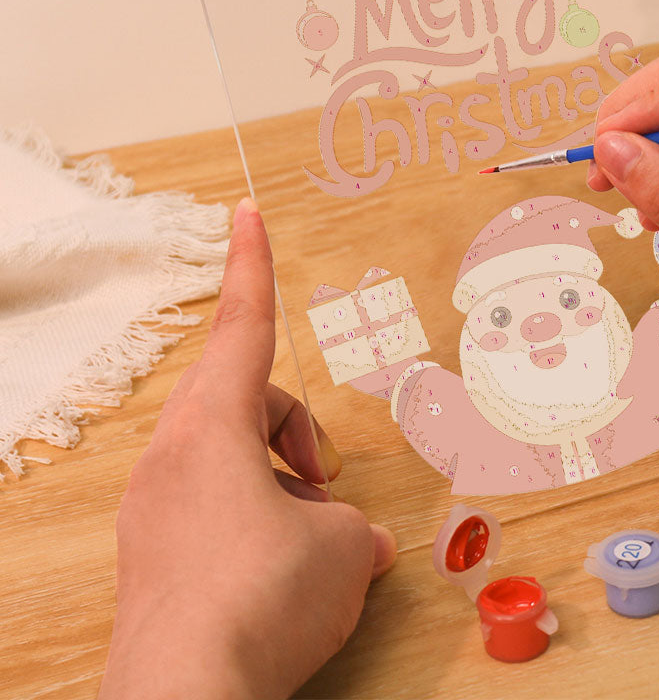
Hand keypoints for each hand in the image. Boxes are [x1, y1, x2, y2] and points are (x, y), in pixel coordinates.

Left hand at [100, 199, 396, 699]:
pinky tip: (283, 575)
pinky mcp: (151, 556)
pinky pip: (210, 508)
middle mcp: (171, 457)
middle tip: (328, 475)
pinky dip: (255, 520)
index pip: (242, 325)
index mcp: (212, 428)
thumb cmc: (260, 602)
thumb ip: (351, 527)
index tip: (244, 213)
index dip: (252, 264)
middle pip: (241, 400)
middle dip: (295, 425)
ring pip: (228, 458)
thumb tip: (351, 538)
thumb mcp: (340, 552)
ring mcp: (153, 509)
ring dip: (280, 482)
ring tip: (315, 538)